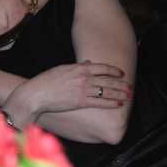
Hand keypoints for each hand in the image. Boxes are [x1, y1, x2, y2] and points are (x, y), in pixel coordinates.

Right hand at [9, 61, 130, 121]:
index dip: (114, 71)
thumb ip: (76, 66)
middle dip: (121, 83)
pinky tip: (118, 104)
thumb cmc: (45, 81)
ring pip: (107, 91)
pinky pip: (101, 102)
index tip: (120, 73)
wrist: (36, 94)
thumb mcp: (61, 69)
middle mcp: (83, 78)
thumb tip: (87, 62)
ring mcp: (83, 90)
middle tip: (130, 86)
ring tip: (128, 95)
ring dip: (120, 93)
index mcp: (78, 68)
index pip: (102, 68)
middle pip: (108, 80)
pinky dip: (111, 103)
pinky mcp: (81, 102)